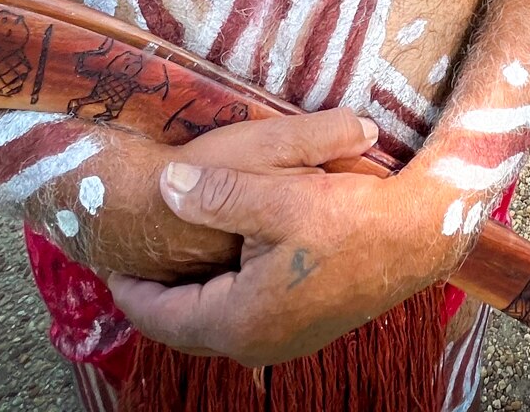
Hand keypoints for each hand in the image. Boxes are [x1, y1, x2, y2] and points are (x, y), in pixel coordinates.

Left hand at [107, 116, 452, 366]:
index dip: (126, 283)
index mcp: (237, 321)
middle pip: (179, 324)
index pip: (156, 314)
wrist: (420, 237)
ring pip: (210, 321)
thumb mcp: (281, 195)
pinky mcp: (301, 327)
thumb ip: (217, 193)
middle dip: (153, 290)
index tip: (109, 251)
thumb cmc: (354, 218)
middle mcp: (254, 344)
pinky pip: (240, 315)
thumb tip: (166, 184)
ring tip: (170, 248)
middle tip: (132, 250)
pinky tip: (222, 253)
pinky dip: (219, 292)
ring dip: (188, 291)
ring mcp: (280, 341)